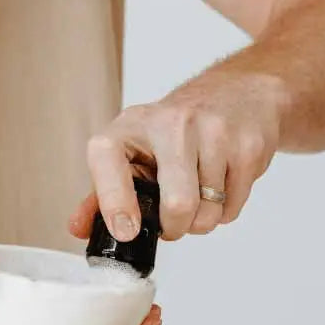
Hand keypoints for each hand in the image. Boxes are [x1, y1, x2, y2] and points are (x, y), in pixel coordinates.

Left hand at [69, 71, 285, 243]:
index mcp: (130, 126)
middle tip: (174, 220)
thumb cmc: (177, 129)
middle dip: (176, 228)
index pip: (108, 161)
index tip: (126, 231)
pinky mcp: (247, 145)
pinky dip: (226, 209)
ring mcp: (213, 131)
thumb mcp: (134, 149)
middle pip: (176, 205)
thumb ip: (104, 191)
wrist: (237, 92)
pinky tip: (221, 181)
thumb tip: (78, 228)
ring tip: (199, 194)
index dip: (115, 202)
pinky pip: (233, 206)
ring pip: (208, 212)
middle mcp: (169, 123)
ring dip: (203, 220)